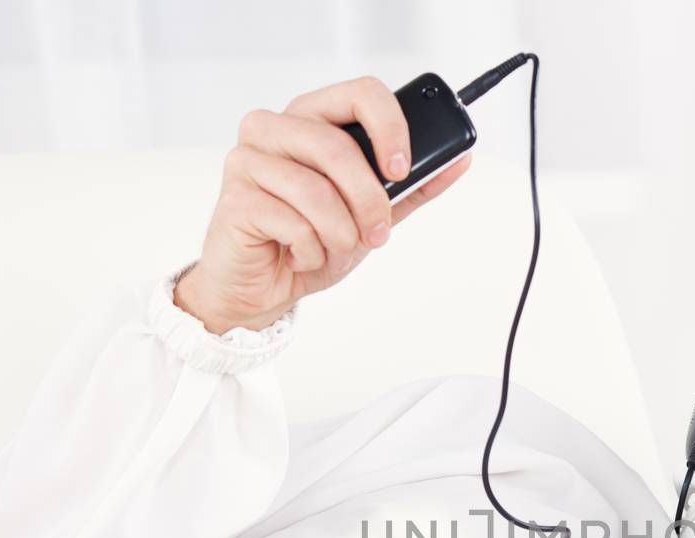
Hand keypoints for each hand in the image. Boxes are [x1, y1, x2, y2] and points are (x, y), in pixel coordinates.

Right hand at [175, 75, 473, 333]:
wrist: (263, 287)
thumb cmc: (310, 240)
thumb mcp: (372, 213)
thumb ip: (413, 186)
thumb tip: (460, 160)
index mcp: (310, 118)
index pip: (359, 93)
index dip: (389, 127)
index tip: (403, 169)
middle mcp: (272, 128)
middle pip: (337, 146)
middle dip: (368, 200)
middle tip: (378, 233)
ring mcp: (247, 160)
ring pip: (315, 190)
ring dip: (339, 233)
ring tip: (334, 247)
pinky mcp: (234, 199)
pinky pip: (292, 222)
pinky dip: (309, 250)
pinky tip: (299, 254)